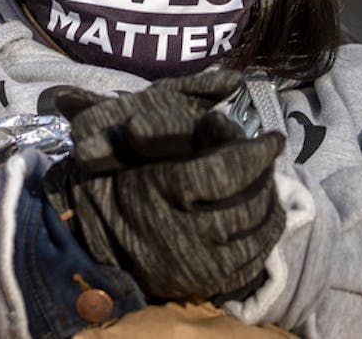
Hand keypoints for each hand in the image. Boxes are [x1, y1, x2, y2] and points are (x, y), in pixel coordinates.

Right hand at [43, 70, 285, 301]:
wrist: (87, 234)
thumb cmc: (113, 170)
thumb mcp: (131, 122)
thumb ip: (181, 95)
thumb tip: (233, 78)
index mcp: (156, 188)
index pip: (222, 172)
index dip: (254, 154)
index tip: (274, 138)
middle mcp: (176, 231)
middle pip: (244, 203)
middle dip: (265, 176)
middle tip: (272, 155)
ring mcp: (192, 263)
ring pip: (253, 230)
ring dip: (269, 200)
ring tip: (270, 179)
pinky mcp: (205, 283)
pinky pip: (253, 259)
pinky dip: (266, 232)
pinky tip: (266, 211)